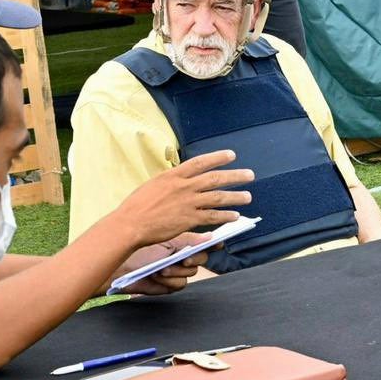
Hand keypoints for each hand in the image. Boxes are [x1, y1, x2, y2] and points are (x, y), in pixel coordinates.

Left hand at [108, 236, 210, 295]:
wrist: (121, 269)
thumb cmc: (140, 251)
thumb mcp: (166, 241)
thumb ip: (189, 240)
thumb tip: (209, 236)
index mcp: (182, 243)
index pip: (203, 243)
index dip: (212, 244)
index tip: (217, 244)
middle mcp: (182, 257)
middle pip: (201, 259)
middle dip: (194, 259)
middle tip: (184, 259)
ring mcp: (177, 272)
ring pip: (191, 273)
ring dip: (176, 271)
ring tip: (161, 268)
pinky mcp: (170, 285)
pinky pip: (180, 284)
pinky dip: (168, 281)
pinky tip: (156, 277)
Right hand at [109, 150, 253, 247]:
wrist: (130, 224)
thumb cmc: (137, 206)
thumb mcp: (154, 185)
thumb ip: (171, 181)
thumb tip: (182, 179)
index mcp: (173, 175)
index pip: (199, 162)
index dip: (217, 157)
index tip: (231, 155)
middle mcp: (183, 187)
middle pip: (215, 178)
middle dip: (235, 176)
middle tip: (250, 175)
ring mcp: (187, 203)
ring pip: (218, 197)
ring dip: (235, 197)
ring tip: (248, 197)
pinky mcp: (189, 219)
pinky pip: (212, 216)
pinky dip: (225, 216)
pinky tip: (235, 216)